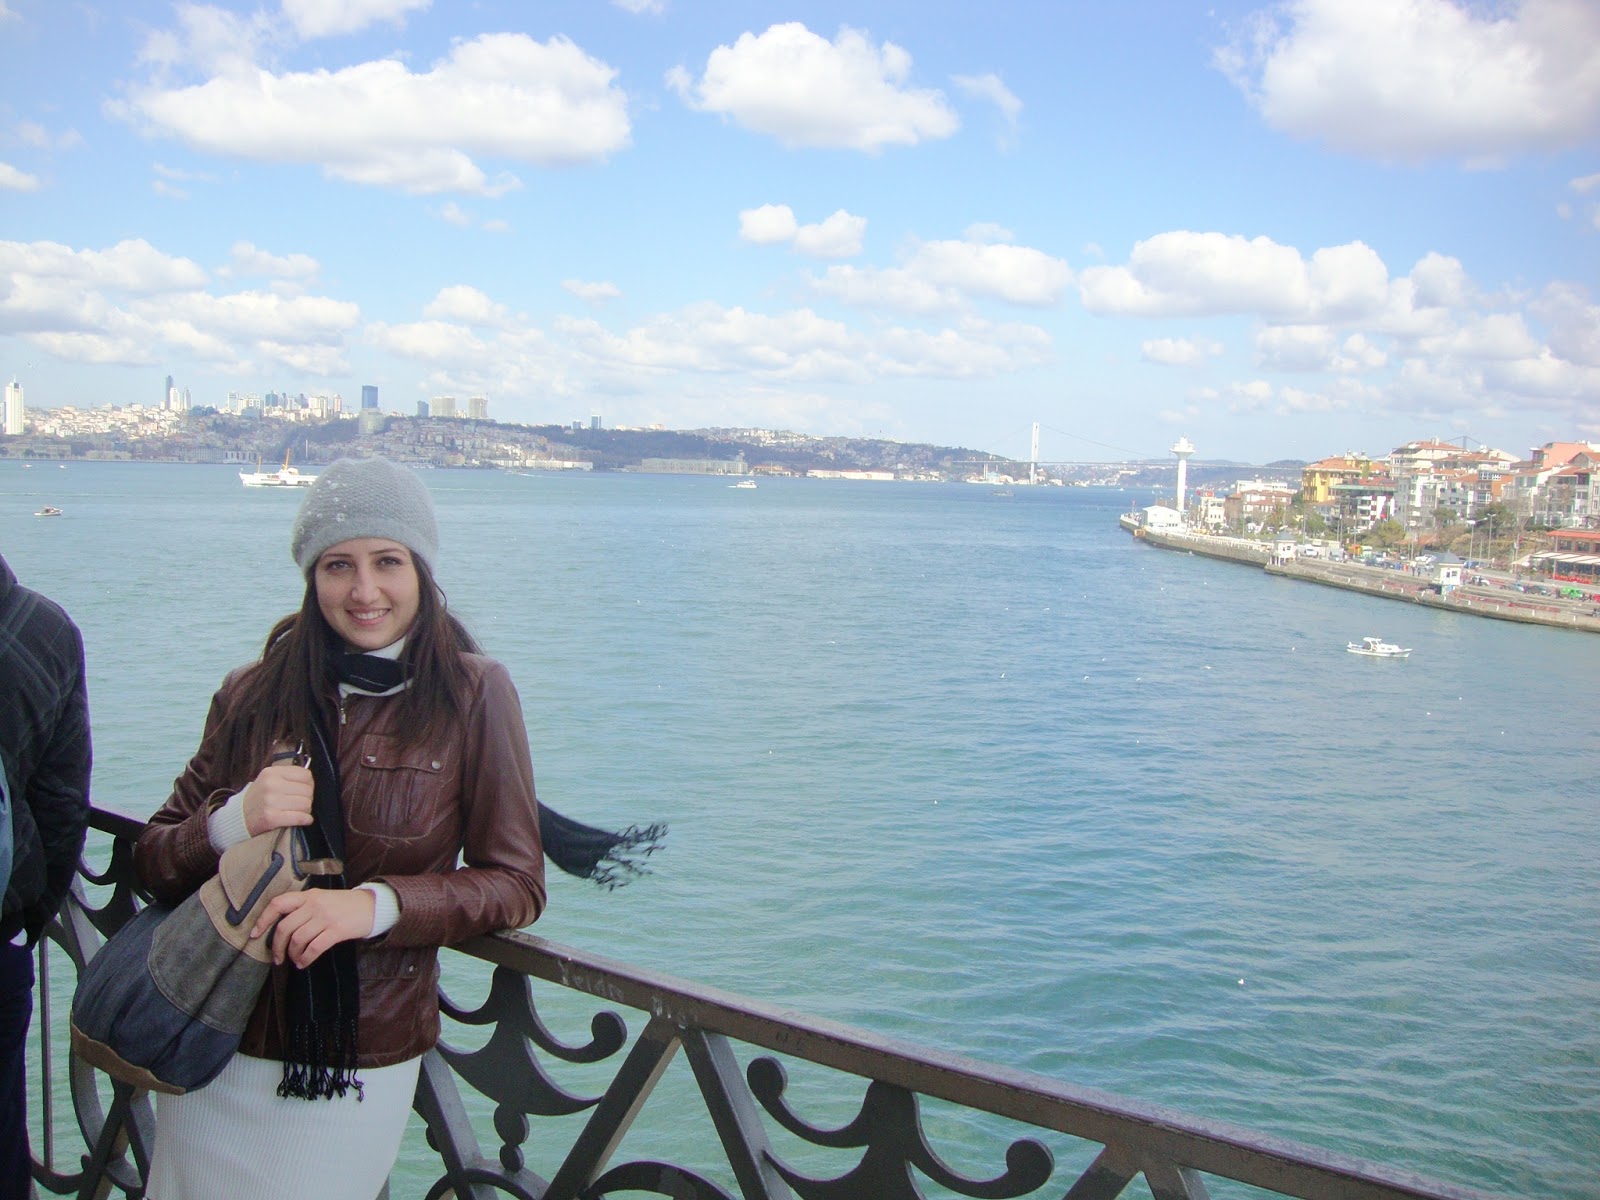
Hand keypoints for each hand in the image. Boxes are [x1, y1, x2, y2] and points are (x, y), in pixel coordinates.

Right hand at [242, 760, 314, 835]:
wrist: (238, 817)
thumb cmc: (258, 798)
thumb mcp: (268, 779)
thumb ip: (287, 776)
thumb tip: (311, 781)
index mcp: (272, 772)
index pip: (305, 775)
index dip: (309, 784)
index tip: (304, 791)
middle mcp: (271, 785)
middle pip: (307, 790)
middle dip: (308, 798)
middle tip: (300, 804)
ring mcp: (270, 801)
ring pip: (306, 804)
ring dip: (306, 810)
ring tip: (298, 812)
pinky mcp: (271, 817)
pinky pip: (299, 817)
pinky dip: (305, 819)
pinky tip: (304, 820)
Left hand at [251, 889, 375, 968]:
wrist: (372, 906)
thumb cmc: (343, 905)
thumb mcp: (322, 899)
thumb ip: (303, 908)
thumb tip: (281, 929)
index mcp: (308, 896)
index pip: (278, 904)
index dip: (263, 920)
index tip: (254, 934)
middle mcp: (314, 905)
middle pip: (285, 927)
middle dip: (277, 946)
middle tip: (277, 958)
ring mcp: (326, 917)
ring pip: (298, 940)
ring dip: (293, 954)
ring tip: (295, 960)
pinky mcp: (337, 930)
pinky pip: (314, 948)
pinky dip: (306, 959)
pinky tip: (304, 963)